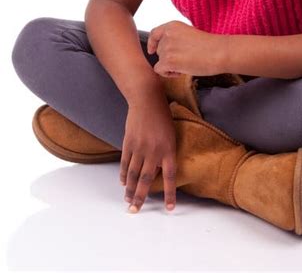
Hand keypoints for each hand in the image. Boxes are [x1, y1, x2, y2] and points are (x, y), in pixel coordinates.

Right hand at [120, 94, 176, 213]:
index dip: (169, 193)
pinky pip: (125, 163)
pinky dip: (123, 175)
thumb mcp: (171, 134)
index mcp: (168, 149)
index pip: (169, 176)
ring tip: (128, 201)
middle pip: (146, 180)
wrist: (147, 99)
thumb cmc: (162, 115)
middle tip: (136, 211)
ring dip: (130, 190)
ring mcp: (139, 147)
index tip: (170, 208)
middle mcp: (154, 151)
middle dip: (141, 197)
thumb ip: (165, 153)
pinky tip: (123, 183)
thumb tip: (159, 171)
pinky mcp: (128, 143)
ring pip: (133, 174)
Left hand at [146, 20, 224, 76]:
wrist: (220, 52)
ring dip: (170, 66)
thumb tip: (165, 50)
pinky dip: (168, 73)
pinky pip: (159, 70)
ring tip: (187, 64)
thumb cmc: (210, 45)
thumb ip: (176, 38)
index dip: (152, 43)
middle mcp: (167, 35)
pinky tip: (181, 71)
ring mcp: (167, 48)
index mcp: (172, 25)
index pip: (154, 33)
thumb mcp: (189, 34)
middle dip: (168, 57)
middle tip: (185, 59)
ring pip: (160, 61)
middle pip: (159, 50)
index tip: (152, 50)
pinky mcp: (168, 61)